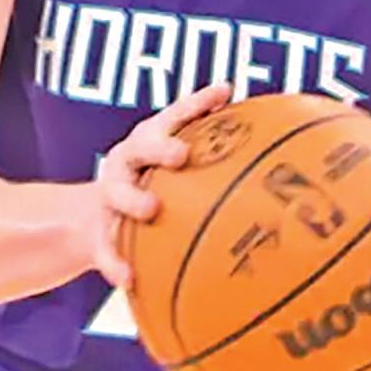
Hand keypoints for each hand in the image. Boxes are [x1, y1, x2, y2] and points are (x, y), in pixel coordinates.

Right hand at [88, 82, 232, 290]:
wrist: (88, 220)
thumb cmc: (153, 185)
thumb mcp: (173, 168)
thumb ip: (215, 159)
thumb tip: (282, 156)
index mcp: (152, 139)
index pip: (177, 114)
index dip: (200, 102)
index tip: (225, 91)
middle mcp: (128, 160)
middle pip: (143, 146)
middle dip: (162, 147)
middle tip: (181, 154)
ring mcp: (109, 194)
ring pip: (118, 193)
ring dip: (134, 198)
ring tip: (153, 208)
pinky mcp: (97, 231)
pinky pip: (105, 249)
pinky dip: (116, 263)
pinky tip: (129, 279)